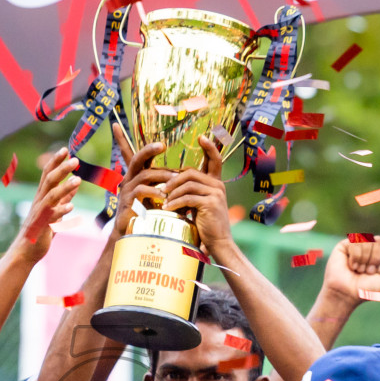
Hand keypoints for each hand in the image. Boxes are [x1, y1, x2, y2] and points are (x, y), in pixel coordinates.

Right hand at [14, 148, 81, 261]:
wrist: (26, 251)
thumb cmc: (40, 230)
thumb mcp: (54, 210)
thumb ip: (64, 197)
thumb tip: (75, 183)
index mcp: (42, 196)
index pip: (48, 174)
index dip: (56, 161)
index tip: (66, 149)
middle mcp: (39, 201)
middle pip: (49, 180)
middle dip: (62, 169)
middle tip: (75, 159)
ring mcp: (40, 213)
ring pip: (51, 196)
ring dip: (65, 187)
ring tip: (78, 179)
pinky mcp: (42, 226)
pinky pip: (52, 216)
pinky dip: (61, 211)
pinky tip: (71, 206)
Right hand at [111, 122, 171, 237]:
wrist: (132, 235)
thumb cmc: (148, 215)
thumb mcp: (155, 196)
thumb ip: (164, 185)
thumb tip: (182, 176)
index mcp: (135, 176)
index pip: (128, 154)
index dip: (120, 139)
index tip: (115, 125)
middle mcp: (129, 180)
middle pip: (137, 158)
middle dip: (148, 149)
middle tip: (162, 145)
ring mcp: (128, 190)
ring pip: (144, 175)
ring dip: (161, 175)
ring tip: (175, 178)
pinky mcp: (129, 202)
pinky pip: (142, 191)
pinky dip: (154, 192)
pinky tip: (164, 196)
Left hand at [162, 134, 233, 253]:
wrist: (219, 243)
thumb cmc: (206, 226)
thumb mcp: (198, 206)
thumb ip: (190, 193)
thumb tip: (171, 186)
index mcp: (216, 183)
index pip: (215, 160)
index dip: (210, 147)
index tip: (202, 137)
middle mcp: (218, 185)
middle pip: (191, 172)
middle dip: (173, 180)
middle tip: (161, 189)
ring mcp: (216, 193)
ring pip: (187, 184)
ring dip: (172, 192)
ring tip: (162, 200)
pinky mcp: (211, 203)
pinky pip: (188, 197)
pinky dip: (175, 203)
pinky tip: (167, 209)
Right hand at [320, 237, 379, 304]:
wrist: (346, 295)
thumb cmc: (366, 290)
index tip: (377, 273)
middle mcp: (371, 247)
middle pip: (379, 241)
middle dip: (374, 259)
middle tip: (368, 272)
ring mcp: (358, 245)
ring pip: (367, 240)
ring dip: (364, 259)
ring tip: (359, 270)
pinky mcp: (345, 245)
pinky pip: (355, 242)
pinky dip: (355, 257)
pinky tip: (352, 266)